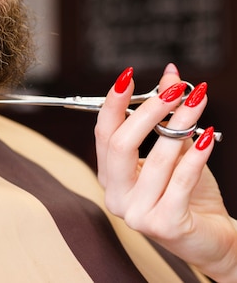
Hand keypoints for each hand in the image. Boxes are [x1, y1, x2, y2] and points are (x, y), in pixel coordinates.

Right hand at [95, 63, 236, 281]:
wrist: (211, 239)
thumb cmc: (189, 196)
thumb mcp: (175, 152)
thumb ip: (169, 119)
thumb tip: (171, 78)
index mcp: (110, 177)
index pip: (104, 133)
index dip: (113, 103)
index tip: (128, 75)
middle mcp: (116, 195)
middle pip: (120, 144)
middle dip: (148, 111)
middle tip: (174, 89)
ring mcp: (136, 213)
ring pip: (155, 159)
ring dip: (180, 124)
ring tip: (198, 102)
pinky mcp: (163, 225)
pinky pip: (180, 181)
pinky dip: (195, 156)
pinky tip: (207, 137)